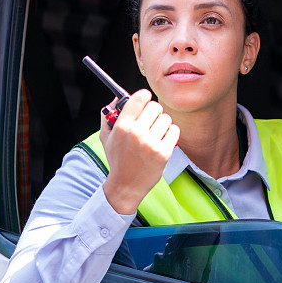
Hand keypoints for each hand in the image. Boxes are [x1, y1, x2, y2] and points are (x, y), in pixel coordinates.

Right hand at [99, 90, 179, 214]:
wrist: (126, 185)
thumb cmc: (117, 160)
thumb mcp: (107, 137)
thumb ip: (108, 115)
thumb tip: (116, 98)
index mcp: (122, 126)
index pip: (139, 97)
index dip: (144, 97)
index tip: (145, 101)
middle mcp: (136, 133)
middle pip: (155, 106)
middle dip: (154, 112)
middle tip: (151, 121)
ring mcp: (151, 143)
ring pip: (166, 118)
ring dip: (163, 124)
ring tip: (156, 133)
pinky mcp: (163, 152)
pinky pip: (174, 130)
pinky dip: (171, 133)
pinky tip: (163, 140)